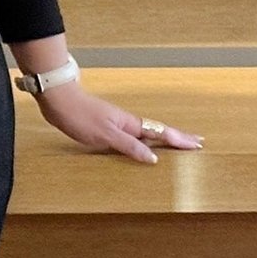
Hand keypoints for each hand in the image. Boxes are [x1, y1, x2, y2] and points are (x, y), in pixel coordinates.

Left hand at [32, 82, 204, 163]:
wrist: (58, 99)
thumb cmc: (80, 116)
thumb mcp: (106, 135)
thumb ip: (130, 146)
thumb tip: (154, 158)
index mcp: (131, 124)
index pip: (161, 133)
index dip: (179, 140)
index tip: (198, 145)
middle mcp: (127, 123)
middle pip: (158, 131)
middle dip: (178, 137)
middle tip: (197, 142)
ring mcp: (117, 123)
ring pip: (147, 133)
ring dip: (163, 139)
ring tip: (177, 145)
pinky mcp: (107, 126)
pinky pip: (133, 135)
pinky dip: (145, 140)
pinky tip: (143, 145)